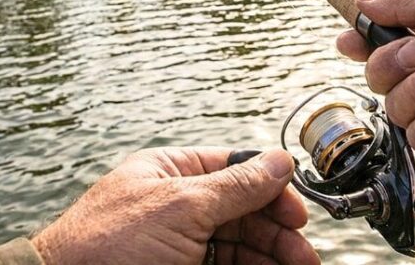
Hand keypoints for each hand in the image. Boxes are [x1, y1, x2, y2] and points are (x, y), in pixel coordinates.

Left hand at [31, 147, 319, 264]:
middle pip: (242, 213)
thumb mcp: (180, 206)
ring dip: (269, 257)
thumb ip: (235, 185)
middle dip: (276, 234)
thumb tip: (281, 160)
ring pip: (237, 247)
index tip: (298, 215)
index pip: (233, 170)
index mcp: (170, 174)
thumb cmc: (109, 246)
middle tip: (305, 259)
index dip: (270, 189)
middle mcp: (175, 206)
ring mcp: (176, 245)